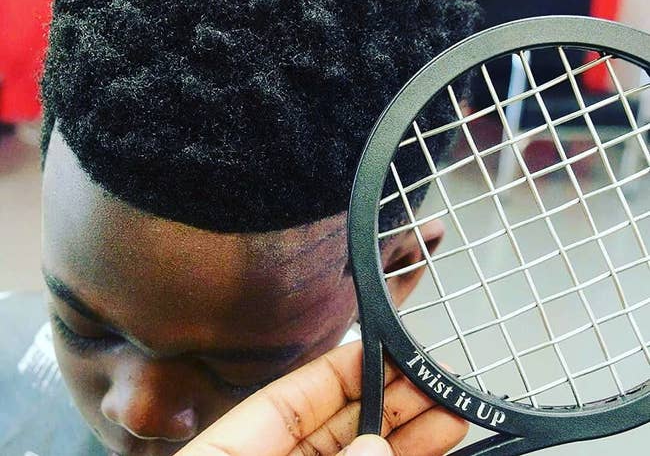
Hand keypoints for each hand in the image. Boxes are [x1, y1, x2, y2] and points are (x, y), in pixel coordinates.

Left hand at [175, 341, 467, 455]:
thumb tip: (375, 443)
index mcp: (231, 450)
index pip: (292, 396)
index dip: (342, 369)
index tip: (385, 348)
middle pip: (337, 425)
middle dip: (391, 401)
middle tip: (436, 379)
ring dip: (410, 437)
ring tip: (452, 411)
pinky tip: (435, 447)